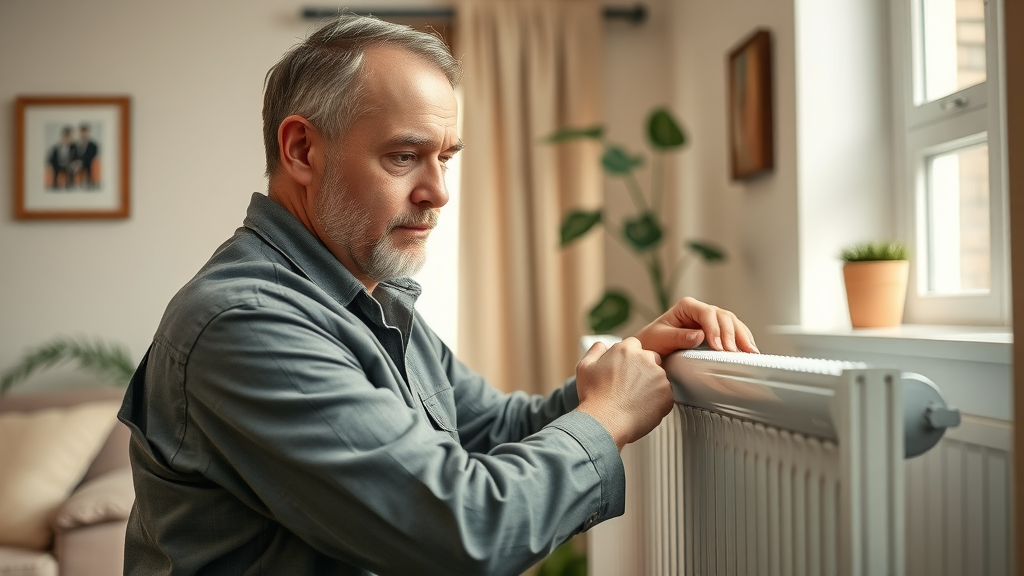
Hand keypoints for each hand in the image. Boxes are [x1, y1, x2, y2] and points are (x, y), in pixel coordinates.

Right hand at [574, 337, 673, 449]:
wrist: (605, 422)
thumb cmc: (593, 397)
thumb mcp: (585, 367)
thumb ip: (595, 351)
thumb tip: (602, 345)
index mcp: (626, 350)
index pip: (634, 345)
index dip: (629, 359)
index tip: (625, 370)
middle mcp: (645, 359)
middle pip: (650, 358)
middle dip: (643, 369)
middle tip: (630, 386)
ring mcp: (659, 376)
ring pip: (659, 377)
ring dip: (651, 385)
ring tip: (634, 400)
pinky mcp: (667, 394)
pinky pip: (665, 395)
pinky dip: (657, 401)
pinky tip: (641, 408)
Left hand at [635, 296, 757, 356]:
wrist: (650, 350)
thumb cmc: (652, 342)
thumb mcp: (660, 339)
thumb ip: (678, 336)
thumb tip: (699, 335)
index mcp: (686, 307)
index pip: (706, 313)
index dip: (715, 329)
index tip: (718, 346)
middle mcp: (700, 311)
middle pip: (723, 316)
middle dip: (731, 334)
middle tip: (732, 352)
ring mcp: (710, 321)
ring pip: (733, 323)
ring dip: (742, 337)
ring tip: (748, 352)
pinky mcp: (717, 333)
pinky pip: (734, 333)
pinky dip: (742, 341)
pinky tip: (748, 351)